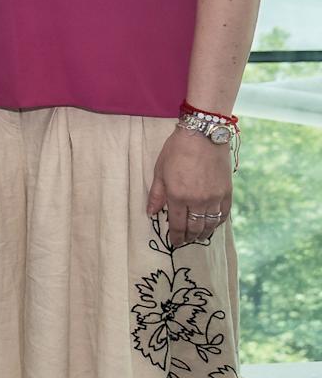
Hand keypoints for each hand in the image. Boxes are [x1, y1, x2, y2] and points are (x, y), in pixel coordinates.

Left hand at [147, 127, 232, 248]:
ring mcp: (214, 197)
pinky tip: (213, 225)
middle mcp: (198, 201)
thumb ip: (156, 194)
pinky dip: (218, 223)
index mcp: (178, 196)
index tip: (175, 242)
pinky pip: (223, 214)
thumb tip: (150, 212)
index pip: (177, 224)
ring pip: (209, 224)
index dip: (176, 236)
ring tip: (198, 237)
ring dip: (203, 233)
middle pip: (194, 227)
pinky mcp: (227, 192)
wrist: (203, 136)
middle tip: (185, 241)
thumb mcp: (160, 171)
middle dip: (189, 237)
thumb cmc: (177, 150)